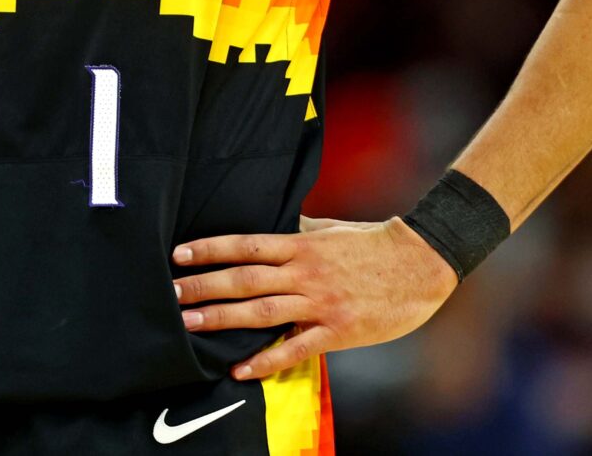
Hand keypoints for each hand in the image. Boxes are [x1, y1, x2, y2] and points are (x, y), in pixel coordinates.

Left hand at [170, 213, 458, 380]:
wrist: (421, 264)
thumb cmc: (372, 243)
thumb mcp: (329, 228)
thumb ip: (296, 229)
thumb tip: (267, 223)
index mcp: (301, 245)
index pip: (246, 245)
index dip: (210, 249)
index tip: (179, 253)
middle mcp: (305, 273)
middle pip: (244, 280)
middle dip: (204, 286)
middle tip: (170, 294)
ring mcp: (320, 303)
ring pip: (261, 312)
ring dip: (222, 319)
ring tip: (189, 324)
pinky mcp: (337, 331)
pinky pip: (294, 349)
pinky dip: (265, 360)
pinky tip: (239, 369)